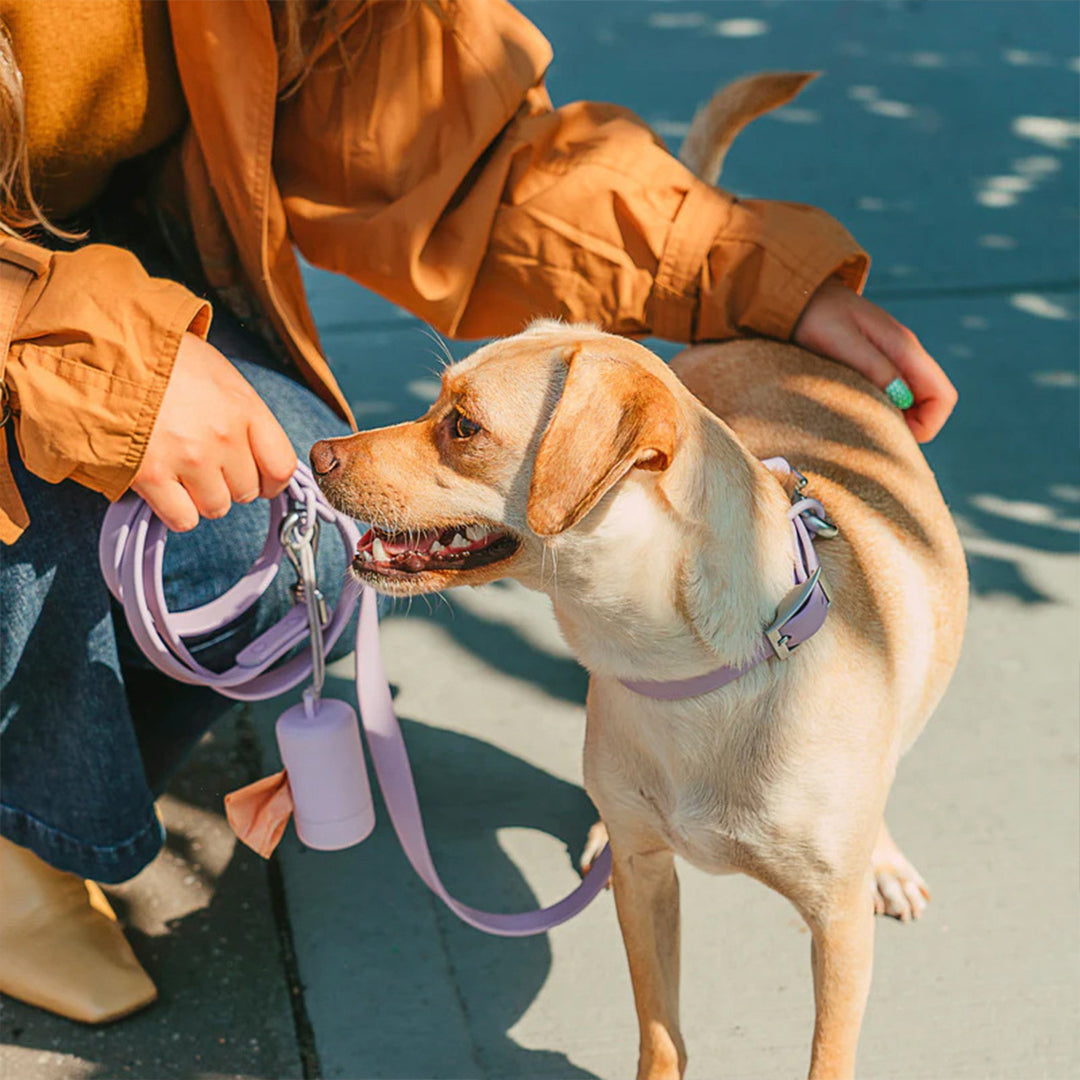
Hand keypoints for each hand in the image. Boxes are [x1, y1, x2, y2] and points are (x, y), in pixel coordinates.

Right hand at [132, 333, 296, 530]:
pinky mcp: (151, 476)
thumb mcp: (219, 375)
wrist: (105, 350)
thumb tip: (258, 454)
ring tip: (182, 471)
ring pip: (216, 508)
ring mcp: (188, 458)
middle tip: (206, 464)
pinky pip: (183, 519)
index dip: (271, 481)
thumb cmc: (165, 360)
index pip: (282, 468)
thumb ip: (244, 415)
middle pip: (247, 492)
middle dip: (229, 483)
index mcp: (244, 408)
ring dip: (202, 497)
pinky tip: (165, 487)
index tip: (259, 479)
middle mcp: (223, 437)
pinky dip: (176, 511)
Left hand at [793, 279, 956, 441]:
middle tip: (871, 434)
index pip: (943, 397)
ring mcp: (892, 355)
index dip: (927, 425)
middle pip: (931, 401)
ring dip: (896, 417)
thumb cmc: (816, 316)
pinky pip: (893, 390)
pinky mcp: (875, 359)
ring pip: (913, 398)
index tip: (893, 436)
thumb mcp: (842, 343)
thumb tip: (901, 399)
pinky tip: (855, 408)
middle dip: (911, 425)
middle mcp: (905, 352)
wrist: (799, 293)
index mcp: (904, 348)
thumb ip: (874, 368)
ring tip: (861, 422)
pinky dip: (882, 406)